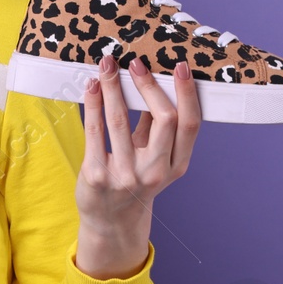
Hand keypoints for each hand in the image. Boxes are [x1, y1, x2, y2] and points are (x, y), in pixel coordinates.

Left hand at [73, 54, 200, 278]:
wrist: (110, 220)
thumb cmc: (134, 179)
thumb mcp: (154, 158)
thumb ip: (156, 126)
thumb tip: (154, 82)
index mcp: (176, 165)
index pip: (190, 124)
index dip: (187, 93)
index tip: (179, 66)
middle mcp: (155, 172)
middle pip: (164, 119)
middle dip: (149, 85)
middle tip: (135, 63)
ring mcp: (126, 175)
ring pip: (121, 120)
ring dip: (114, 87)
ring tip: (107, 65)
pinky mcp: (97, 175)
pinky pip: (94, 131)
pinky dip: (93, 104)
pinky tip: (92, 87)